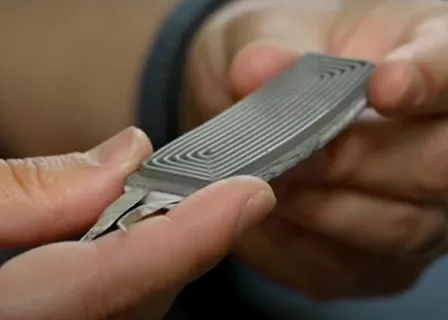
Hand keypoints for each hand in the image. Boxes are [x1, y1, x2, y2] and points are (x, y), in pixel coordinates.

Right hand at [0, 127, 274, 318]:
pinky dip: (127, 276)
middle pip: (125, 309)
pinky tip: (126, 236)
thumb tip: (122, 158)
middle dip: (181, 247)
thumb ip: (11, 189)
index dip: (183, 239)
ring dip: (159, 261)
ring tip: (181, 209)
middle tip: (219, 194)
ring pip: (124, 317)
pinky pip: (100, 316)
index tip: (248, 196)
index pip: (99, 288)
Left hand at [185, 0, 447, 298]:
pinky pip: (347, 267)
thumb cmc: (277, 64)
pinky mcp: (378, 262)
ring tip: (268, 179)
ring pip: (396, 227)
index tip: (385, 85)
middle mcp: (437, 144)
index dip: (428, 81)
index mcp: (424, 62)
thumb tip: (257, 71)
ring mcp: (417, 210)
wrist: (261, 116)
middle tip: (292, 152)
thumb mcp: (265, 33)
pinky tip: (268, 213)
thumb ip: (267, 47)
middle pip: (437, 166)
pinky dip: (299, 244)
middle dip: (353, 160)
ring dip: (320, 206)